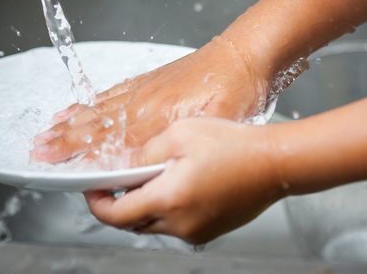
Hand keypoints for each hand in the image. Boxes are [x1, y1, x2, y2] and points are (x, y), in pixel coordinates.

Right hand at [31, 36, 272, 163]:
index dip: (81, 154)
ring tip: (47, 131)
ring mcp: (143, 90)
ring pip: (98, 109)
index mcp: (158, 116)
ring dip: (70, 123)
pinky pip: (111, 93)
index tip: (56, 162)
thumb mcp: (217, 123)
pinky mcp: (147, 82)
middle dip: (64, 140)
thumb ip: (179, 141)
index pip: (111, 141)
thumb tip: (148, 161)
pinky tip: (77, 107)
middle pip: (95, 125)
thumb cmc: (236, 91)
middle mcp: (143, 103)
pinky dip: (90, 102)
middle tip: (38, 150)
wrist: (241, 56)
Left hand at [84, 118, 284, 243]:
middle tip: (122, 178)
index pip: (116, 215)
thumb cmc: (233, 145)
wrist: (274, 163)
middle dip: (121, 202)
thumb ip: (144, 153)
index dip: (97, 203)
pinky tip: (179, 183)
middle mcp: (180, 224)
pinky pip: (176, 224)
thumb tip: (124, 166)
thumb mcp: (179, 134)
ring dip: (146, 204)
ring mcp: (196, 231)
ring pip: (154, 224)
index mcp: (168, 200)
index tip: (92, 190)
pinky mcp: (209, 231)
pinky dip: (168, 208)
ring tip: (157, 174)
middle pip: (133, 222)